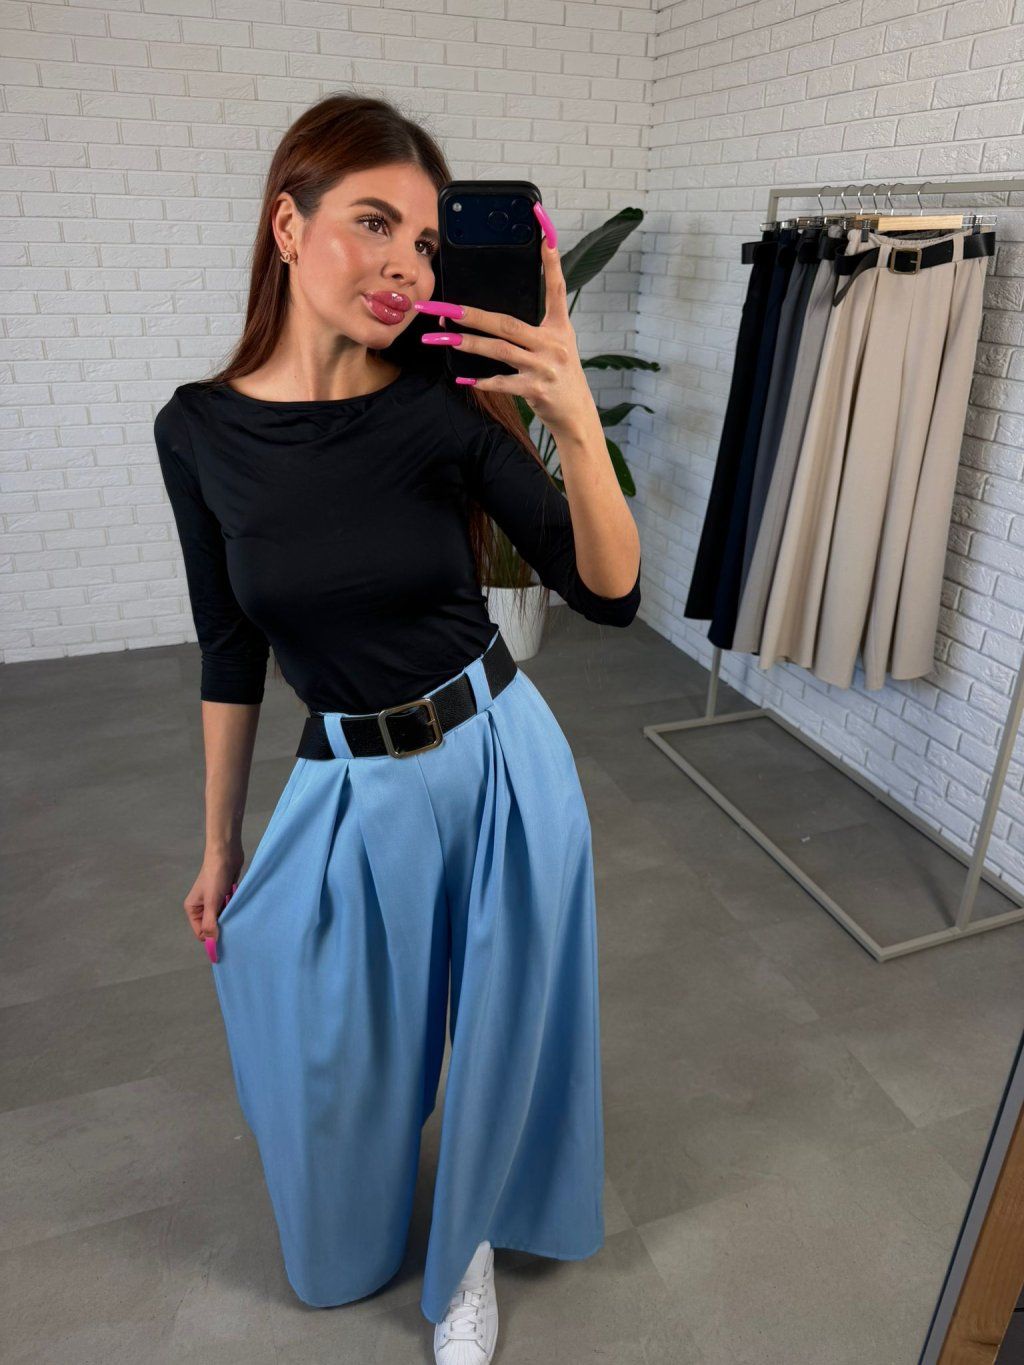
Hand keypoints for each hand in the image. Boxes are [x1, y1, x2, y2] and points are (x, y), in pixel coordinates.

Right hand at [185, 853, 241, 958]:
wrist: (226, 853)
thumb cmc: (215, 877)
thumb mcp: (211, 902)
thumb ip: (211, 923)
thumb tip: (212, 943)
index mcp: (193, 909)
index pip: (201, 933)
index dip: (212, 938)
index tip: (226, 941)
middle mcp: (202, 907)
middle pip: (213, 926)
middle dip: (223, 927)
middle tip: (235, 927)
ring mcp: (215, 901)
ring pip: (224, 918)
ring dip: (231, 917)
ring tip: (239, 914)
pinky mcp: (226, 895)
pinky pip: (231, 909)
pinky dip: (235, 908)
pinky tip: (242, 907)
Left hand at [414, 201, 596, 438]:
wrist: (576, 414)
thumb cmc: (560, 375)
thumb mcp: (556, 345)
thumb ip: (531, 329)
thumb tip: (491, 316)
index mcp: (559, 326)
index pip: (556, 287)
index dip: (551, 260)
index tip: (544, 231)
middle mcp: (553, 343)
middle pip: (507, 323)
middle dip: (472, 315)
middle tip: (444, 308)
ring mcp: (544, 367)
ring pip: (499, 350)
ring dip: (467, 344)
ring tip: (440, 339)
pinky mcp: (536, 390)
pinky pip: (502, 382)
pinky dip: (482, 381)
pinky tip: (464, 378)